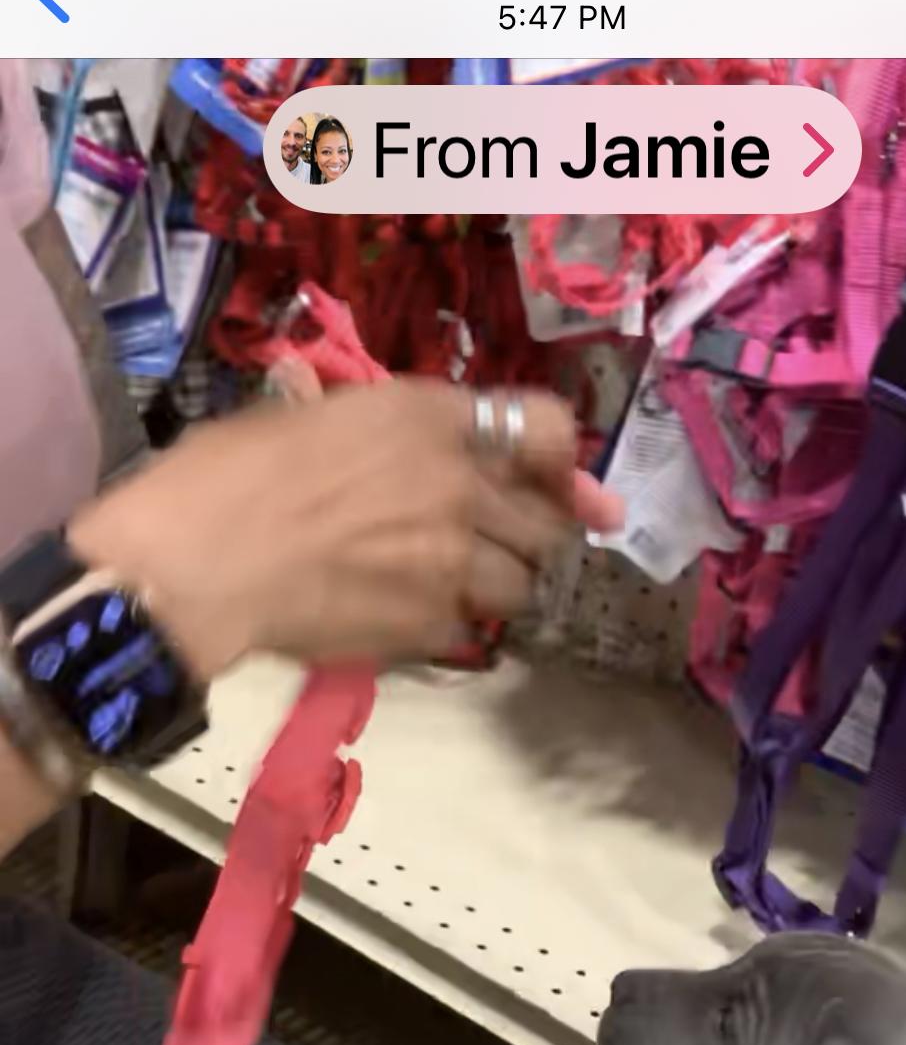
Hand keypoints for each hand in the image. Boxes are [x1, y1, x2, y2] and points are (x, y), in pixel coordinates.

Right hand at [67, 379, 622, 685]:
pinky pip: (468, 630)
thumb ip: (362, 427)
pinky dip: (449, 627)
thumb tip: (343, 413)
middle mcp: (460, 485)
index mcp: (427, 416)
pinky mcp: (431, 624)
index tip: (566, 482)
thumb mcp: (301, 415)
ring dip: (499, 586)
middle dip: (533, 534)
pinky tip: (410, 618)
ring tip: (458, 585)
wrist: (199, 561)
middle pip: (547, 521)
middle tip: (506, 544)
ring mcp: (453, 561)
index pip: (545, 428)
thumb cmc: (226, 475)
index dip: (562, 459)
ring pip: (521, 585)